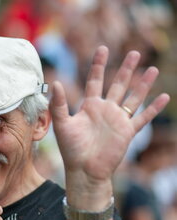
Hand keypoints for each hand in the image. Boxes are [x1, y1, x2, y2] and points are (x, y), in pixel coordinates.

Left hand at [49, 47, 169, 186]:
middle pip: (118, 84)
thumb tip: (55, 83)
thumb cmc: (71, 149)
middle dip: (126, 69)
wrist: (85, 170)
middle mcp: (105, 110)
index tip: (103, 49)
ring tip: (151, 69)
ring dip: (142, 84)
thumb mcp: (62, 124)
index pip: (94, 80)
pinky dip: (153, 108)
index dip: (98, 65)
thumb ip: (59, 104)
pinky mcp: (127, 132)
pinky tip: (163, 96)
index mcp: (89, 106)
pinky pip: (143, 117)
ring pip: (133, 97)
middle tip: (135, 53)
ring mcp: (117, 120)